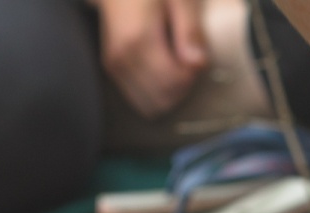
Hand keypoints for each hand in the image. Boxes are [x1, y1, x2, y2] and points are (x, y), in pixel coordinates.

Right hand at [96, 0, 208, 117]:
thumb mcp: (180, 1)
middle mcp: (122, 57)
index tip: (195, 57)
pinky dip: (155, 93)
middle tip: (186, 62)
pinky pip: (139, 100)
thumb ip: (190, 31)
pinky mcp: (111, 70)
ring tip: (174, 66)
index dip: (192, 76)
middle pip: (163, 98)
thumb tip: (197, 64)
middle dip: (182, 88)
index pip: (174, 82)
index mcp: (139, 40)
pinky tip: (160, 72)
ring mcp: (114, 65)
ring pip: (150, 105)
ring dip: (169, 94)